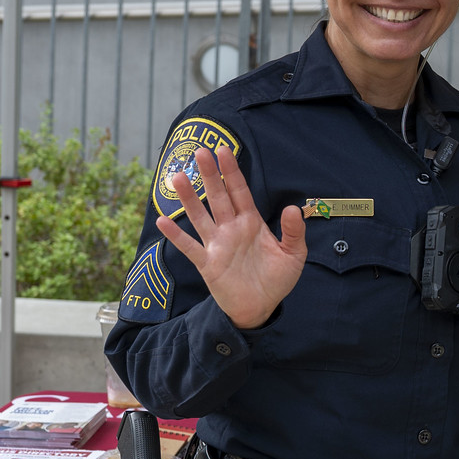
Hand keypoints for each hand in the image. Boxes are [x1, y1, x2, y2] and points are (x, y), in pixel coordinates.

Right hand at [153, 145, 306, 329]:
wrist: (261, 307)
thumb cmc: (276, 279)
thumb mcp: (293, 254)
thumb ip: (294, 231)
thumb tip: (293, 207)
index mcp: (251, 223)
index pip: (239, 191)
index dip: (231, 171)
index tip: (223, 150)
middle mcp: (231, 229)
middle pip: (218, 197)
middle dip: (209, 175)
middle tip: (199, 152)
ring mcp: (217, 245)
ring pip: (200, 216)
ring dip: (189, 198)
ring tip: (178, 177)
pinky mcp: (208, 264)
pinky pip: (190, 247)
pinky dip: (176, 235)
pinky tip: (164, 221)